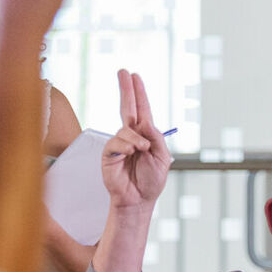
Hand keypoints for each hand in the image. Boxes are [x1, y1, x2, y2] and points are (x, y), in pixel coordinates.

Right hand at [100, 69, 171, 208]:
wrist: (139, 200)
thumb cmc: (151, 181)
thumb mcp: (163, 157)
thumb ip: (156, 138)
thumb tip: (145, 123)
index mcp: (145, 135)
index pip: (141, 109)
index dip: (138, 93)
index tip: (134, 76)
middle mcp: (131, 136)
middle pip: (127, 108)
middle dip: (126, 89)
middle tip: (123, 72)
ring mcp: (119, 144)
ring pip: (125, 129)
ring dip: (136, 138)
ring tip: (142, 151)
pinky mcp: (109, 154)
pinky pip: (116, 142)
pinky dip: (126, 146)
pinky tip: (131, 153)